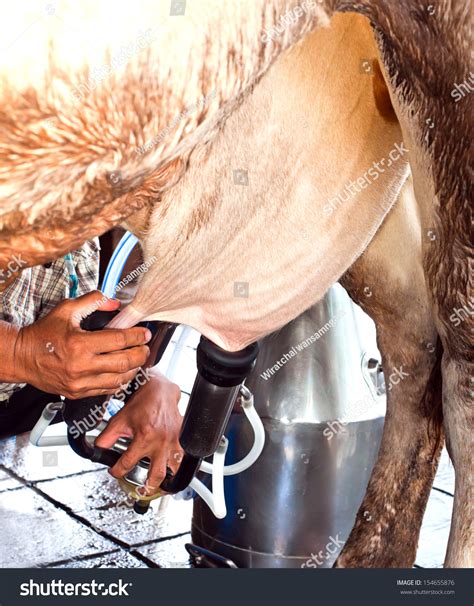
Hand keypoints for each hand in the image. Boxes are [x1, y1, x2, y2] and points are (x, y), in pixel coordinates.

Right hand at [15, 291, 151, 398]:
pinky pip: (107, 390)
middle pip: (124, 363)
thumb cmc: (43, 333)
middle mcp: (81, 366)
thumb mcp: (66, 309)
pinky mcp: (78, 393)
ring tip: (137, 359)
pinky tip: (123, 372)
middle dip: (140, 354)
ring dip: (133, 369)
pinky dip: (119, 381)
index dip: (136, 336)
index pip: (119, 340)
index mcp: (79, 344)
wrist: (21, 357)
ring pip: (119, 380)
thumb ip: (93, 301)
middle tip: (145, 347)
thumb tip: (115, 303)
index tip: (145, 333)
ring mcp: (80, 383)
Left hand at [94, 368, 182, 493]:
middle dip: (147, 487)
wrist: (159, 390)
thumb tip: (98, 449)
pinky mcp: (182, 438)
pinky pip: (182, 457)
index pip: (127, 464)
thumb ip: (107, 437)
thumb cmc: (142, 403)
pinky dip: (177, 464)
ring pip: (174, 469)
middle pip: (156, 476)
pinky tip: (170, 467)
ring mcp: (173, 441)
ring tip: (157, 483)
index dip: (117, 471)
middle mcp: (160, 441)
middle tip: (141, 490)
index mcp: (144, 437)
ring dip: (166, 478)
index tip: (115, 471)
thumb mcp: (120, 420)